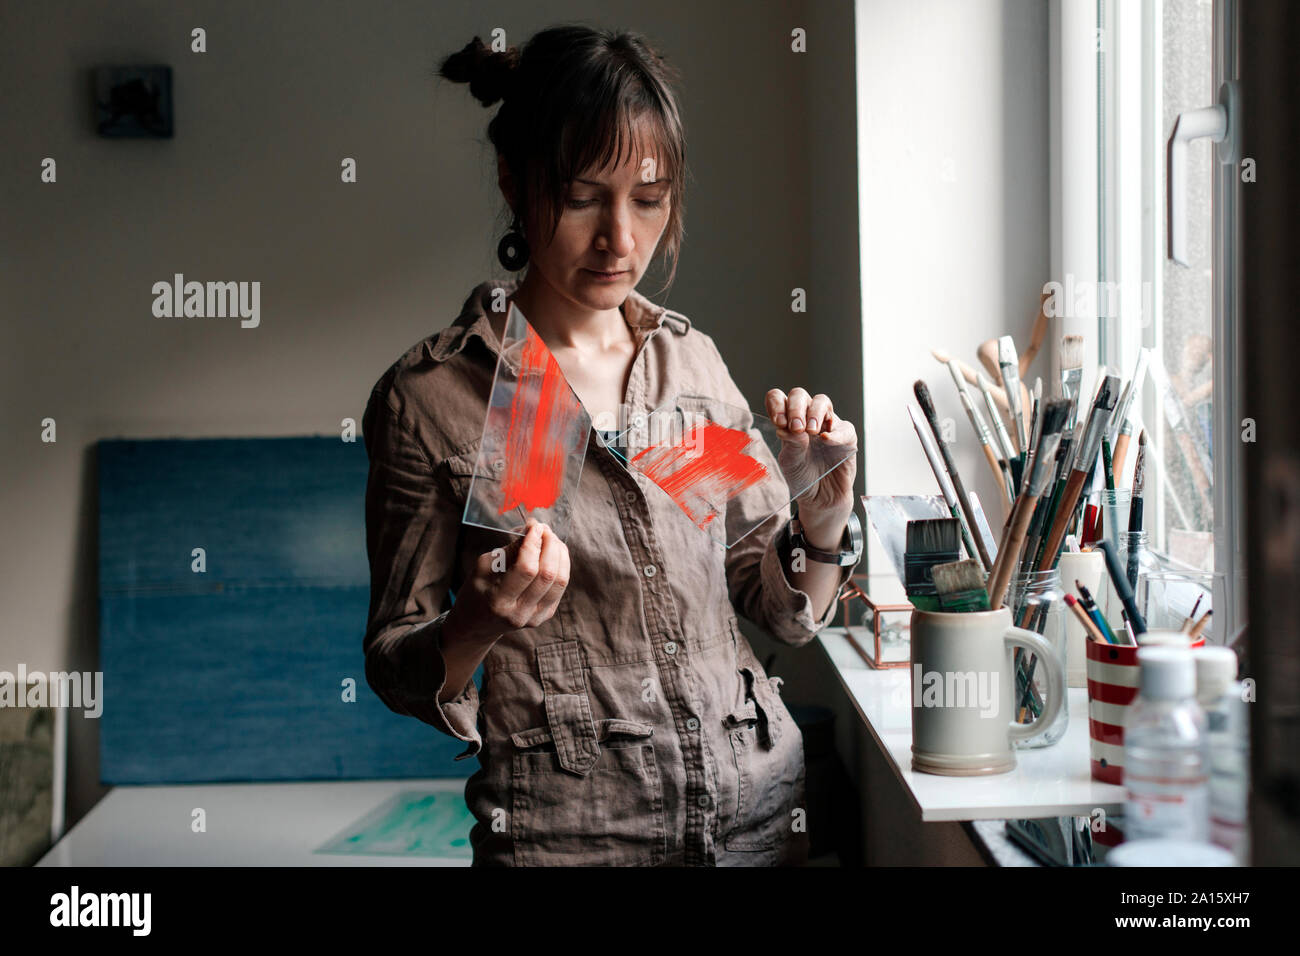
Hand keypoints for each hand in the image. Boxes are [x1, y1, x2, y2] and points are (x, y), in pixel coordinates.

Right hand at [444, 520, 569, 644]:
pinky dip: (561, 566)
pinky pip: (560, 587)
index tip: (534, 526)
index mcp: (499, 601)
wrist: (478, 623)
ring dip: (560, 554)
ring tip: (551, 539)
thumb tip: (534, 531)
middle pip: (548, 574)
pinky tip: (553, 554)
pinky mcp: (545, 615)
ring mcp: (535, 617)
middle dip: (550, 545)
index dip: (534, 544)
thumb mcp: (483, 567)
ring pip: (560, 580)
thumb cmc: (478, 589)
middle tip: (544, 529)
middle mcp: (519, 613)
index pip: (526, 569)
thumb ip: (510, 551)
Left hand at [765, 387, 857, 548]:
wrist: (820, 498)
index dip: (777, 405)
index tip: (778, 423)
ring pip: (822, 402)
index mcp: (787, 420)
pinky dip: (835, 433)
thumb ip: (790, 444)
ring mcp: (827, 424)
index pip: (779, 399)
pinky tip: (826, 440)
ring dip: (815, 413)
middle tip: (796, 427)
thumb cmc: (802, 476)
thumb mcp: (790, 461)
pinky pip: (843, 427)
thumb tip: (787, 428)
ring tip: (811, 431)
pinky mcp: (846, 437)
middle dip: (796, 408)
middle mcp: (806, 417)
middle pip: (800, 395)